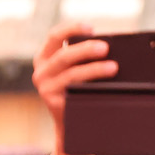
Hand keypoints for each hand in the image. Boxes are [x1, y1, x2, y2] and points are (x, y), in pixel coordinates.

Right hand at [32, 22, 116, 154]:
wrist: (72, 127)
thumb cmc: (77, 92)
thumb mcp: (73, 71)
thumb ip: (81, 58)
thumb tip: (107, 46)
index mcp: (43, 58)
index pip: (54, 37)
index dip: (72, 29)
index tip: (91, 27)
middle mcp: (41, 73)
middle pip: (64, 56)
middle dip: (86, 50)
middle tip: (106, 48)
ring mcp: (46, 90)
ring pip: (72, 75)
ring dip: (94, 69)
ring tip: (113, 67)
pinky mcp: (55, 105)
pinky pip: (76, 93)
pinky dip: (92, 87)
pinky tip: (106, 86)